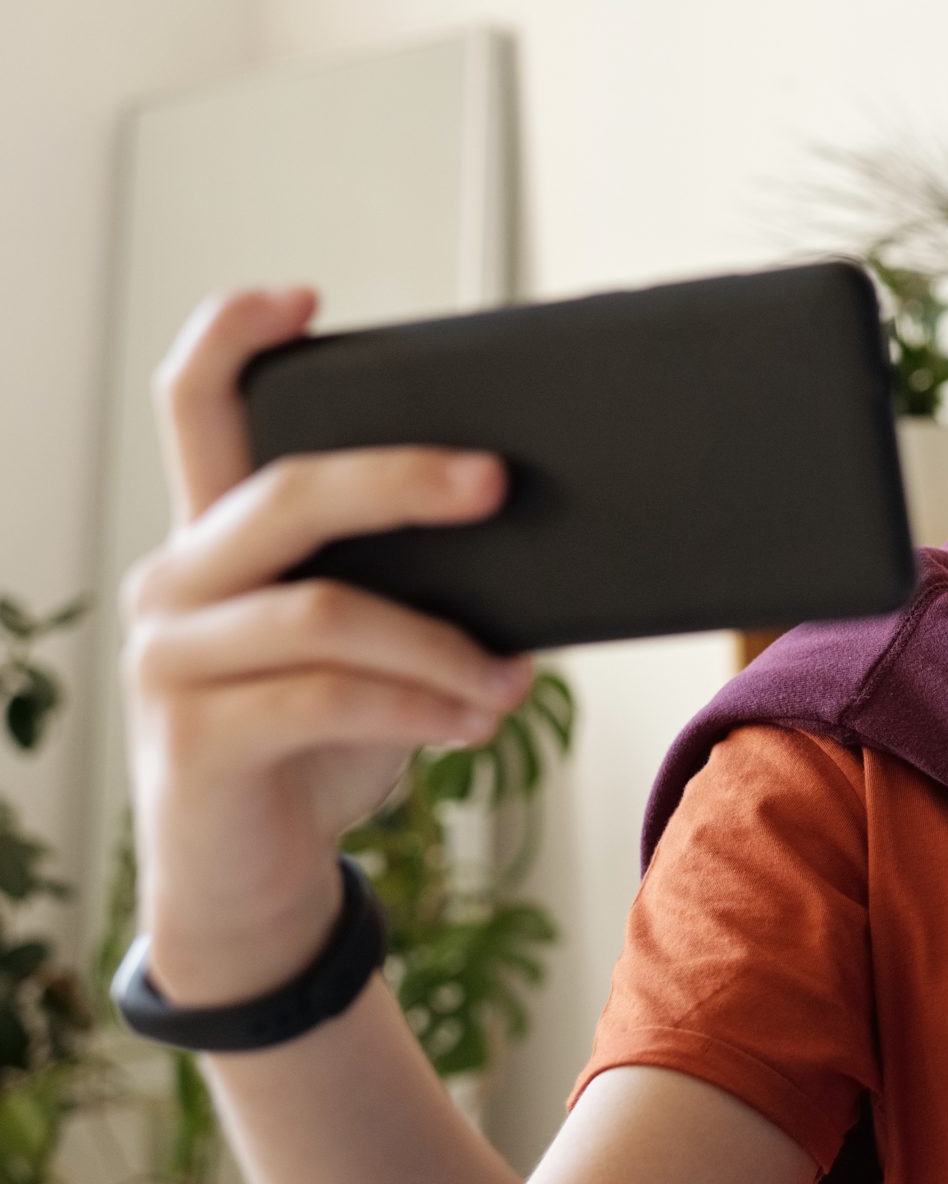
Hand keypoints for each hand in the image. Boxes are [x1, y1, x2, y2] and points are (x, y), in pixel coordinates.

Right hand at [119, 286, 533, 1002]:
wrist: (259, 885)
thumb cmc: (325, 745)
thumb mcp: (373, 649)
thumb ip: (412, 583)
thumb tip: (540, 528)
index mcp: (217, 539)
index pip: (196, 407)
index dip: (232, 338)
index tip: (304, 299)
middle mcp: (175, 582)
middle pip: (287, 492)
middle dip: (404, 478)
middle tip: (499, 482)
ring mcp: (172, 659)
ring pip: (325, 610)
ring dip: (442, 644)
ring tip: (510, 680)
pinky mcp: (193, 738)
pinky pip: (328, 698)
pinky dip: (423, 705)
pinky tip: (476, 719)